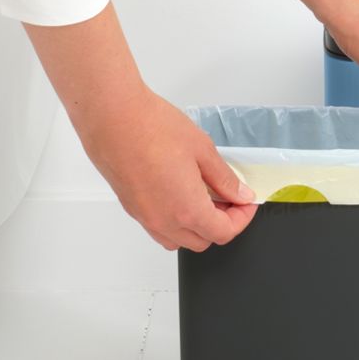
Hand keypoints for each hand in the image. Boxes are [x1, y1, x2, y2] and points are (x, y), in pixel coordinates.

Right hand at [79, 86, 257, 252]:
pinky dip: (175, 221)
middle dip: (222, 224)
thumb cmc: (152, 128)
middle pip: (203, 241)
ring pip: (178, 240)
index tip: (246, 202)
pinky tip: (180, 194)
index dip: (242, 219)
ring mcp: (145, 217)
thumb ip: (224, 178)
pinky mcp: (131, 208)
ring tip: (205, 198)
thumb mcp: (202, 150)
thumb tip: (240, 194)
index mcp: (187, 209)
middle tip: (229, 198)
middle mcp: (164, 220)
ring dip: (197, 227)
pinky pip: (159, 228)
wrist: (112, 117)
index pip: (224, 232)